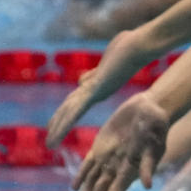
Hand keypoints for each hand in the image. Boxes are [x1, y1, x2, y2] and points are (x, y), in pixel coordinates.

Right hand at [46, 29, 154, 146]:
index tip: (52, 126)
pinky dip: (66, 121)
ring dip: (60, 128)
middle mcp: (96, 92)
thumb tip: (81, 82)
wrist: (141, 46)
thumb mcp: (106, 64)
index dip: (63, 115)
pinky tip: (56, 131)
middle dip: (59, 126)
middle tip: (50, 143)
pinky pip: (78, 107)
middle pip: (71, 110)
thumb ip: (93, 76)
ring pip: (72, 112)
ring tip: (50, 144)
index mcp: (98, 87)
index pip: (75, 104)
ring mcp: (97, 91)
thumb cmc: (127, 50)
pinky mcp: (97, 88)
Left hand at [71, 92, 168, 190]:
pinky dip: (82, 176)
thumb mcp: (155, 141)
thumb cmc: (157, 124)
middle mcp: (117, 166)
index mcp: (129, 168)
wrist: (151, 107)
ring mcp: (108, 157)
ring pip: (92, 182)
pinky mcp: (102, 145)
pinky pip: (88, 164)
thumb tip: (146, 185)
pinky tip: (75, 188)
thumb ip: (149, 163)